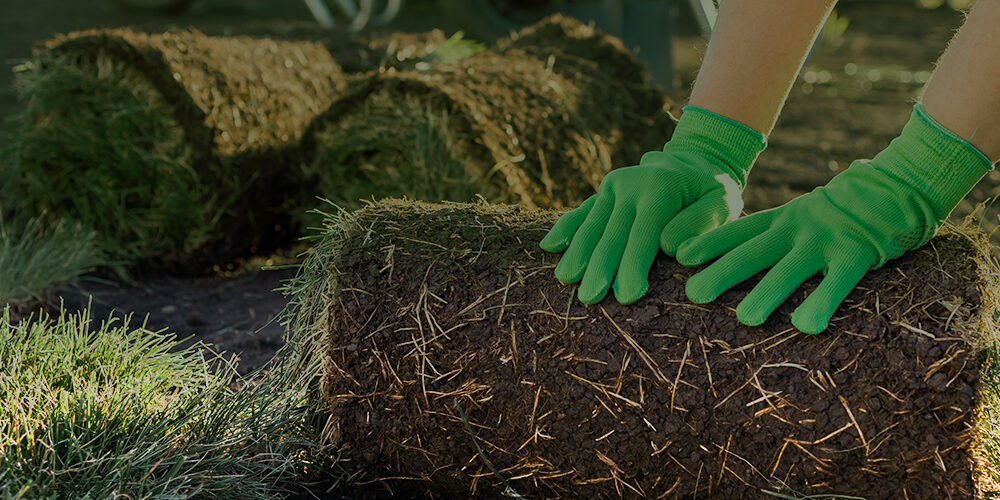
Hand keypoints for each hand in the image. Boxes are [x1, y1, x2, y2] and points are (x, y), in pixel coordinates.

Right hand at [540, 106, 765, 304]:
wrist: (696, 159)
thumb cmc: (711, 191)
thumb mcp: (722, 202)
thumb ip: (700, 223)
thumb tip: (670, 247)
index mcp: (661, 189)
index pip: (643, 235)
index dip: (633, 266)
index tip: (626, 296)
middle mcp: (631, 185)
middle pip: (612, 233)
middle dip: (599, 267)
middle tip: (589, 298)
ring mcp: (612, 187)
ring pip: (591, 225)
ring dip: (577, 253)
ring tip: (565, 279)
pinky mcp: (603, 192)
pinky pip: (581, 212)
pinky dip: (565, 228)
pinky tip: (548, 246)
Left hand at [678, 104, 991, 332]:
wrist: (900, 181)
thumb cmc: (847, 208)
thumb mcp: (803, 215)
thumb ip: (775, 235)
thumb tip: (740, 259)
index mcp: (782, 219)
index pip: (740, 231)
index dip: (710, 243)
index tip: (678, 255)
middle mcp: (797, 228)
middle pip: (753, 252)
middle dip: (723, 273)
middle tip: (693, 294)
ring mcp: (825, 240)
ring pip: (790, 270)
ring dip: (767, 294)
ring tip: (745, 318)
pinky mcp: (857, 253)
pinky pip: (837, 282)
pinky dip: (821, 302)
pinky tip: (806, 325)